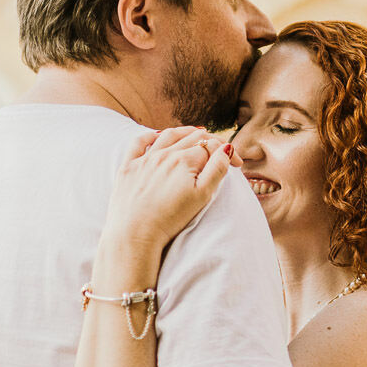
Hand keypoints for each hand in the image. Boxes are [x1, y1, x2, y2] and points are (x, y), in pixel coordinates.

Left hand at [101, 127, 235, 251]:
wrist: (135, 234)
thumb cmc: (170, 219)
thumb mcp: (202, 196)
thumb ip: (216, 169)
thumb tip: (226, 149)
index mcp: (185, 160)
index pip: (211, 147)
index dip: (228, 153)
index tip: (237, 165)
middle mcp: (165, 154)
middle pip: (192, 138)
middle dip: (211, 142)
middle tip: (221, 151)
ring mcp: (145, 159)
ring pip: (168, 136)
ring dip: (185, 132)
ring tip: (197, 133)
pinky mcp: (128, 167)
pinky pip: (139, 143)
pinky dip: (150, 136)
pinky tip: (157, 136)